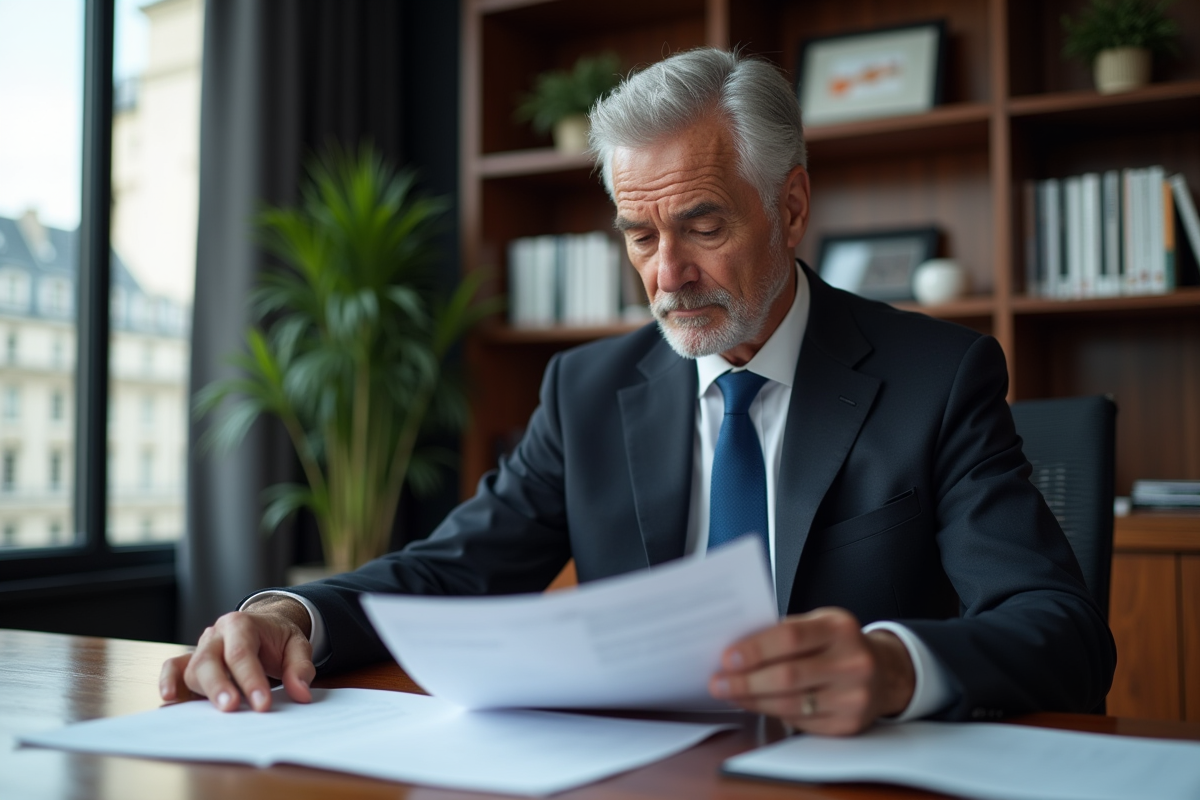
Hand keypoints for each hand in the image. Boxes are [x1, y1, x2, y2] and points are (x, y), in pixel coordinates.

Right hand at [158, 596, 315, 712]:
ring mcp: (201, 647)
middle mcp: (216, 634)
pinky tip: (171, 699)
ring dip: (204, 691)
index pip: (242, 652)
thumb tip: (300, 693)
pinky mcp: (190, 661)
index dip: (251, 680)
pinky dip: (168, 681)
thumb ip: (300, 668)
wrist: (263, 627)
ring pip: (193, 669)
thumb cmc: (278, 639)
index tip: (262, 705)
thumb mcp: (297, 646)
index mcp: (241, 624)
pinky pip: (173, 667)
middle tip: (232, 708)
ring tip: (220, 711)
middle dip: (220, 686)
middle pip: (209, 660)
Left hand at [709, 607, 914, 734]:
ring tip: (731, 694)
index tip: (727, 658)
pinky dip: (772, 714)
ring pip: (791, 704)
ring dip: (753, 700)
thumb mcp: (819, 624)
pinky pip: (801, 723)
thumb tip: (736, 650)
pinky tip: (755, 705)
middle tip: (718, 682)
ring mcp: (854, 696)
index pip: (791, 638)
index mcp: (840, 628)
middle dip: (746, 681)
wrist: (885, 672)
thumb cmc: (839, 644)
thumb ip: (785, 633)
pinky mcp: (849, 724)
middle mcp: (852, 662)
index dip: (755, 650)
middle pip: (788, 676)